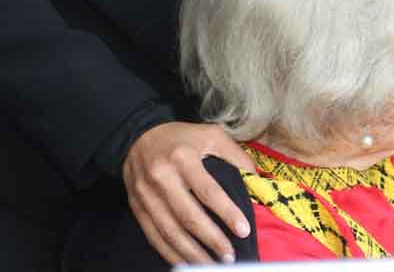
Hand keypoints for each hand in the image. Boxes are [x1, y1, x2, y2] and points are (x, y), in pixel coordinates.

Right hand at [123, 122, 256, 264]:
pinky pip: (154, 236)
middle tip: (230, 256)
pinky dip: (171, 253)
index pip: (207, 190)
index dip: (226, 213)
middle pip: (188, 216)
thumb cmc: (181, 138)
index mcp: (182, 158)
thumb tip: (256, 180)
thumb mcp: (211, 135)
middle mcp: (161, 177)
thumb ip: (235, 155)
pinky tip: (188, 262)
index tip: (243, 230)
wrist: (137, 137)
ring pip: (170, 232)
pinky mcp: (137, 208)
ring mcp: (146, 195)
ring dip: (192, 253)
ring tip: (213, 264)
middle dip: (211, 240)